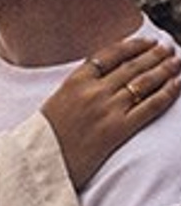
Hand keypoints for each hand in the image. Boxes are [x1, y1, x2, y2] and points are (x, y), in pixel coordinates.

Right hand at [43, 35, 179, 187]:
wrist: (38, 164)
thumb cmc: (44, 137)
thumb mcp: (55, 102)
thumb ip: (79, 87)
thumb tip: (106, 77)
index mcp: (74, 82)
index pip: (111, 55)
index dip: (134, 45)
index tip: (147, 41)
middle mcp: (92, 92)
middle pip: (132, 66)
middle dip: (155, 54)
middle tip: (169, 48)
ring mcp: (107, 110)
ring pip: (144, 82)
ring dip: (165, 69)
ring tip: (176, 61)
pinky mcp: (118, 129)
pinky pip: (150, 105)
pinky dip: (168, 92)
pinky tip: (178, 83)